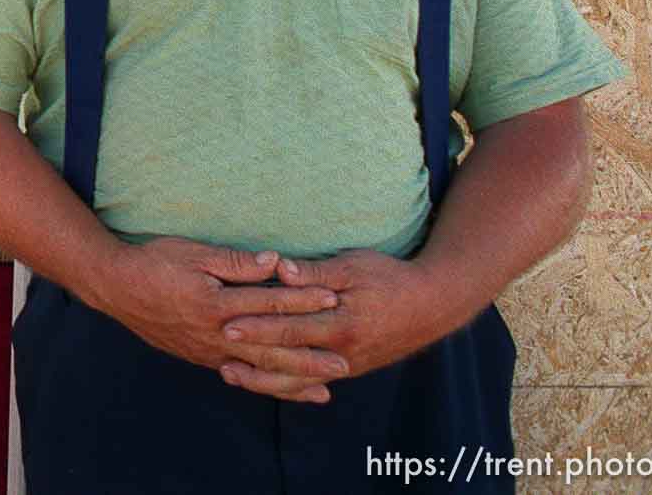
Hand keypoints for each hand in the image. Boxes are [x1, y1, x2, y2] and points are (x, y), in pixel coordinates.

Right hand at [91, 238, 345, 403]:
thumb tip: (275, 262)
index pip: (268, 303)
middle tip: (343, 362)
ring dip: (292, 380)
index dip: (302, 300)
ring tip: (324, 388)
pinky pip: (239, 375)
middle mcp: (215, 334)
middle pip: (270, 348)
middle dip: (309, 356)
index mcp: (216, 304)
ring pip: (257, 370)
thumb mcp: (193, 253)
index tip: (333, 298)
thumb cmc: (154, 262)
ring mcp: (207, 350)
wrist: (115, 287)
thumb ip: (236, 262)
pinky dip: (264, 384)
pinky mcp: (199, 357)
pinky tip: (282, 389)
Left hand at [220, 250, 464, 396]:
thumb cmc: (390, 278)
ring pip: (298, 380)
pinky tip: (265, 383)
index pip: (290, 329)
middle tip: (218, 356)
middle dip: (251, 359)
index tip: (226, 324)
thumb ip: (315, 273)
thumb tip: (280, 270)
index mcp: (341, 325)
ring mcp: (347, 364)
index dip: (257, 328)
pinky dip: (287, 385)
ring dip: (263, 379)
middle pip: (288, 360)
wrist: (433, 305)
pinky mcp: (350, 368)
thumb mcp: (353, 266)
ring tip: (231, 374)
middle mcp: (342, 352)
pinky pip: (312, 381)